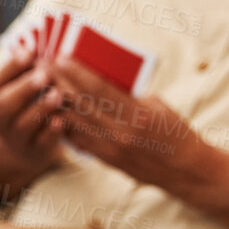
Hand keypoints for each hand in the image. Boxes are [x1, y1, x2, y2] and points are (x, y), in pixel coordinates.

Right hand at [0, 44, 67, 201]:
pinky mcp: (35, 151)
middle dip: (24, 88)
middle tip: (43, 74)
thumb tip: (40, 44)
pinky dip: (51, 132)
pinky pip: (42, 143)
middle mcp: (1, 119)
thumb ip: (27, 69)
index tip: (30, 52)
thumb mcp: (19, 89)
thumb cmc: (26, 107)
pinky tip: (62, 119)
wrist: (22, 148)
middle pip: (6, 105)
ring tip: (57, 94)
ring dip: (41, 108)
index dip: (13, 66)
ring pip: (24, 124)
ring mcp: (17, 137)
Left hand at [50, 58, 228, 228]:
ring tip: (41, 85)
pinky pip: (77, 140)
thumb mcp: (157, 106)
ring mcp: (110, 148)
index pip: (100, 89)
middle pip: (82, 103)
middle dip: (60, 82)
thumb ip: (128, 95)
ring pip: (75, 121)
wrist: (187, 171)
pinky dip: (63, 124)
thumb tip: (100, 80)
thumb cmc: (176, 132)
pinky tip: (50, 110)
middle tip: (42, 66)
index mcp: (137, 115)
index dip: (77, 72)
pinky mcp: (106, 160)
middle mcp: (120, 133)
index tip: (60, 57)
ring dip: (55, 102)